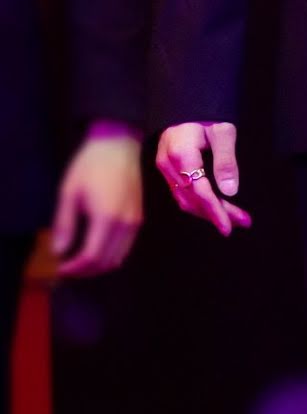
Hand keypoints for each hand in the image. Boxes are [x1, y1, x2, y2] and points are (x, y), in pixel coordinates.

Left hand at [53, 132, 143, 276]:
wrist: (119, 142)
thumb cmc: (91, 164)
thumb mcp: (69, 191)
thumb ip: (64, 224)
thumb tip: (59, 252)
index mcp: (107, 218)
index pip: (91, 257)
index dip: (75, 268)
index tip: (60, 267)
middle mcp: (125, 223)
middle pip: (106, 262)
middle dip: (85, 271)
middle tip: (68, 267)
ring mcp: (135, 220)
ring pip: (119, 257)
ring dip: (99, 265)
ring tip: (80, 260)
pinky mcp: (139, 216)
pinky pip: (126, 246)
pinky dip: (111, 255)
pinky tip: (97, 247)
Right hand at [156, 121, 251, 235]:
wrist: (186, 100)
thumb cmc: (206, 112)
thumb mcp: (222, 130)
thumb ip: (226, 160)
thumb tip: (230, 191)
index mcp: (181, 153)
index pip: (199, 191)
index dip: (215, 211)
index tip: (229, 226)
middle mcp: (168, 164)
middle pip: (193, 199)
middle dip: (217, 213)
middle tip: (242, 222)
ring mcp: (164, 167)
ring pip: (185, 199)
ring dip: (209, 211)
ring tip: (234, 218)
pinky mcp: (166, 168)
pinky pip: (181, 192)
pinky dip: (199, 203)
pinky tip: (216, 207)